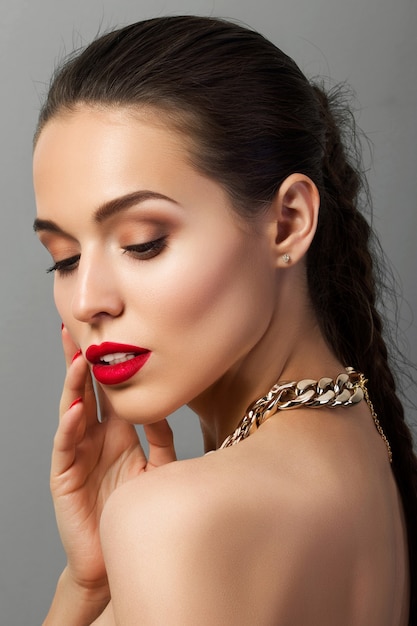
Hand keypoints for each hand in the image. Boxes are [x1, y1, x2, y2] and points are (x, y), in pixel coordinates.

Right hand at [50, 327, 176, 596]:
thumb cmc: (137, 509)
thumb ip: (162, 437)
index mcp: (119, 432)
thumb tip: (163, 406)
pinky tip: (76, 409)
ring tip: (78, 359)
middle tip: (77, 328)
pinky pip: (67, 446)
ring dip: (74, 385)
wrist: (118, 555)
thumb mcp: (158, 468)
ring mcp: (79, 453)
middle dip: (81, 361)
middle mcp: (96, 437)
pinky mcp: (65, 476)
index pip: (110, 389)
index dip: (108, 363)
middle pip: (86, 390)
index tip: (110, 331)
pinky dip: (70, 427)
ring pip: (73, 411)